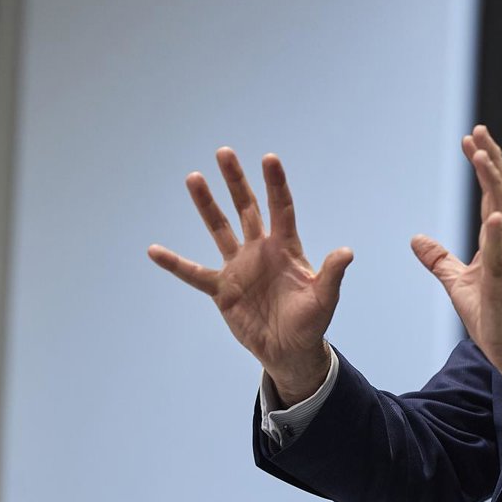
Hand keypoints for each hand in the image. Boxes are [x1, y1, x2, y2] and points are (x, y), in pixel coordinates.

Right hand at [148, 148, 352, 405]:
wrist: (289, 349)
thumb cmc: (310, 321)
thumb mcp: (323, 298)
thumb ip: (332, 274)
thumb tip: (347, 252)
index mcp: (286, 248)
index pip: (281, 209)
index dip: (275, 184)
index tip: (269, 158)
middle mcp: (260, 250)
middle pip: (247, 208)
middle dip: (236, 181)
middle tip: (224, 152)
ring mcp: (239, 267)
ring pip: (220, 229)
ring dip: (207, 205)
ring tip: (194, 178)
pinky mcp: (222, 289)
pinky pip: (194, 273)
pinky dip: (175, 264)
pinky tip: (154, 250)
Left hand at [411, 126, 501, 386]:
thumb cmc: (492, 317)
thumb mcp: (457, 283)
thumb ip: (440, 259)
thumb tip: (416, 239)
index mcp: (494, 244)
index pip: (490, 197)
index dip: (483, 168)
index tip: (472, 141)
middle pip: (501, 195)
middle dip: (490, 163)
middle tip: (478, 132)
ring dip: (493, 185)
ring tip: (483, 158)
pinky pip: (501, 257)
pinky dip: (498, 234)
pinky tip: (495, 214)